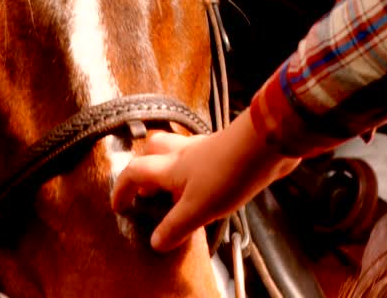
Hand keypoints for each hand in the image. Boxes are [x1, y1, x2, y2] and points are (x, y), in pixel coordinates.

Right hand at [112, 108, 300, 250]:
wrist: (267, 144)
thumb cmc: (228, 173)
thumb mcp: (197, 209)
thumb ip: (176, 226)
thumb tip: (155, 242)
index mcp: (170, 167)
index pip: (135, 172)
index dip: (122, 188)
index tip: (118, 206)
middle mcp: (184, 153)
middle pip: (153, 149)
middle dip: (145, 166)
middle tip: (146, 190)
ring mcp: (207, 147)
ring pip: (178, 150)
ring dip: (170, 166)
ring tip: (174, 190)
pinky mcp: (227, 149)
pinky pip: (202, 156)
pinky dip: (196, 169)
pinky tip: (207, 185)